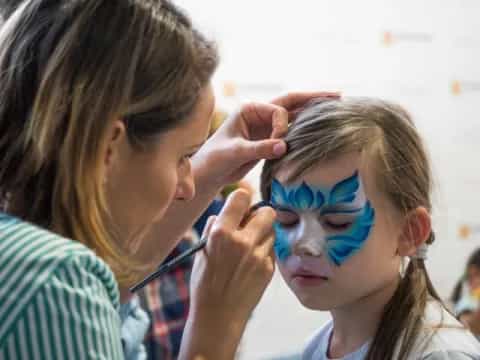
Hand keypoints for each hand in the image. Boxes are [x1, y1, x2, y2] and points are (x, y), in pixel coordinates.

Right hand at [180, 190, 275, 358]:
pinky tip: (251, 264)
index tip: (239, 205)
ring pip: (271, 230)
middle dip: (260, 214)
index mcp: (222, 233)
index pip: (242, 197)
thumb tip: (222, 214)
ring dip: (263, 233)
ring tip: (249, 247)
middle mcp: (243, 241)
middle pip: (267, 211)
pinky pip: (270, 250)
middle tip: (251, 224)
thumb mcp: (201, 251)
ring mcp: (259, 255)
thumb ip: (213, 228)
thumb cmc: (204, 284)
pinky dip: (263, 251)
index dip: (241, 199)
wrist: (218, 316)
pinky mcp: (269, 268)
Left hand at [192, 91, 339, 186]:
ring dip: (313, 111)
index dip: (283, 127)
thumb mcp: (235, 151)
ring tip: (336, 107)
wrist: (210, 172)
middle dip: (313, 98)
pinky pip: (291, 132)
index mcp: (249, 109)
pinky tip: (321, 127)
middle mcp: (260, 113)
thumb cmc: (215, 158)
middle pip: (291, 102)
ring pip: (293, 116)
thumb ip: (259, 148)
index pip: (277, 111)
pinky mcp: (269, 139)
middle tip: (337, 95)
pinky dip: (305, 129)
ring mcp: (266, 126)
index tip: (279, 146)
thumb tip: (284, 146)